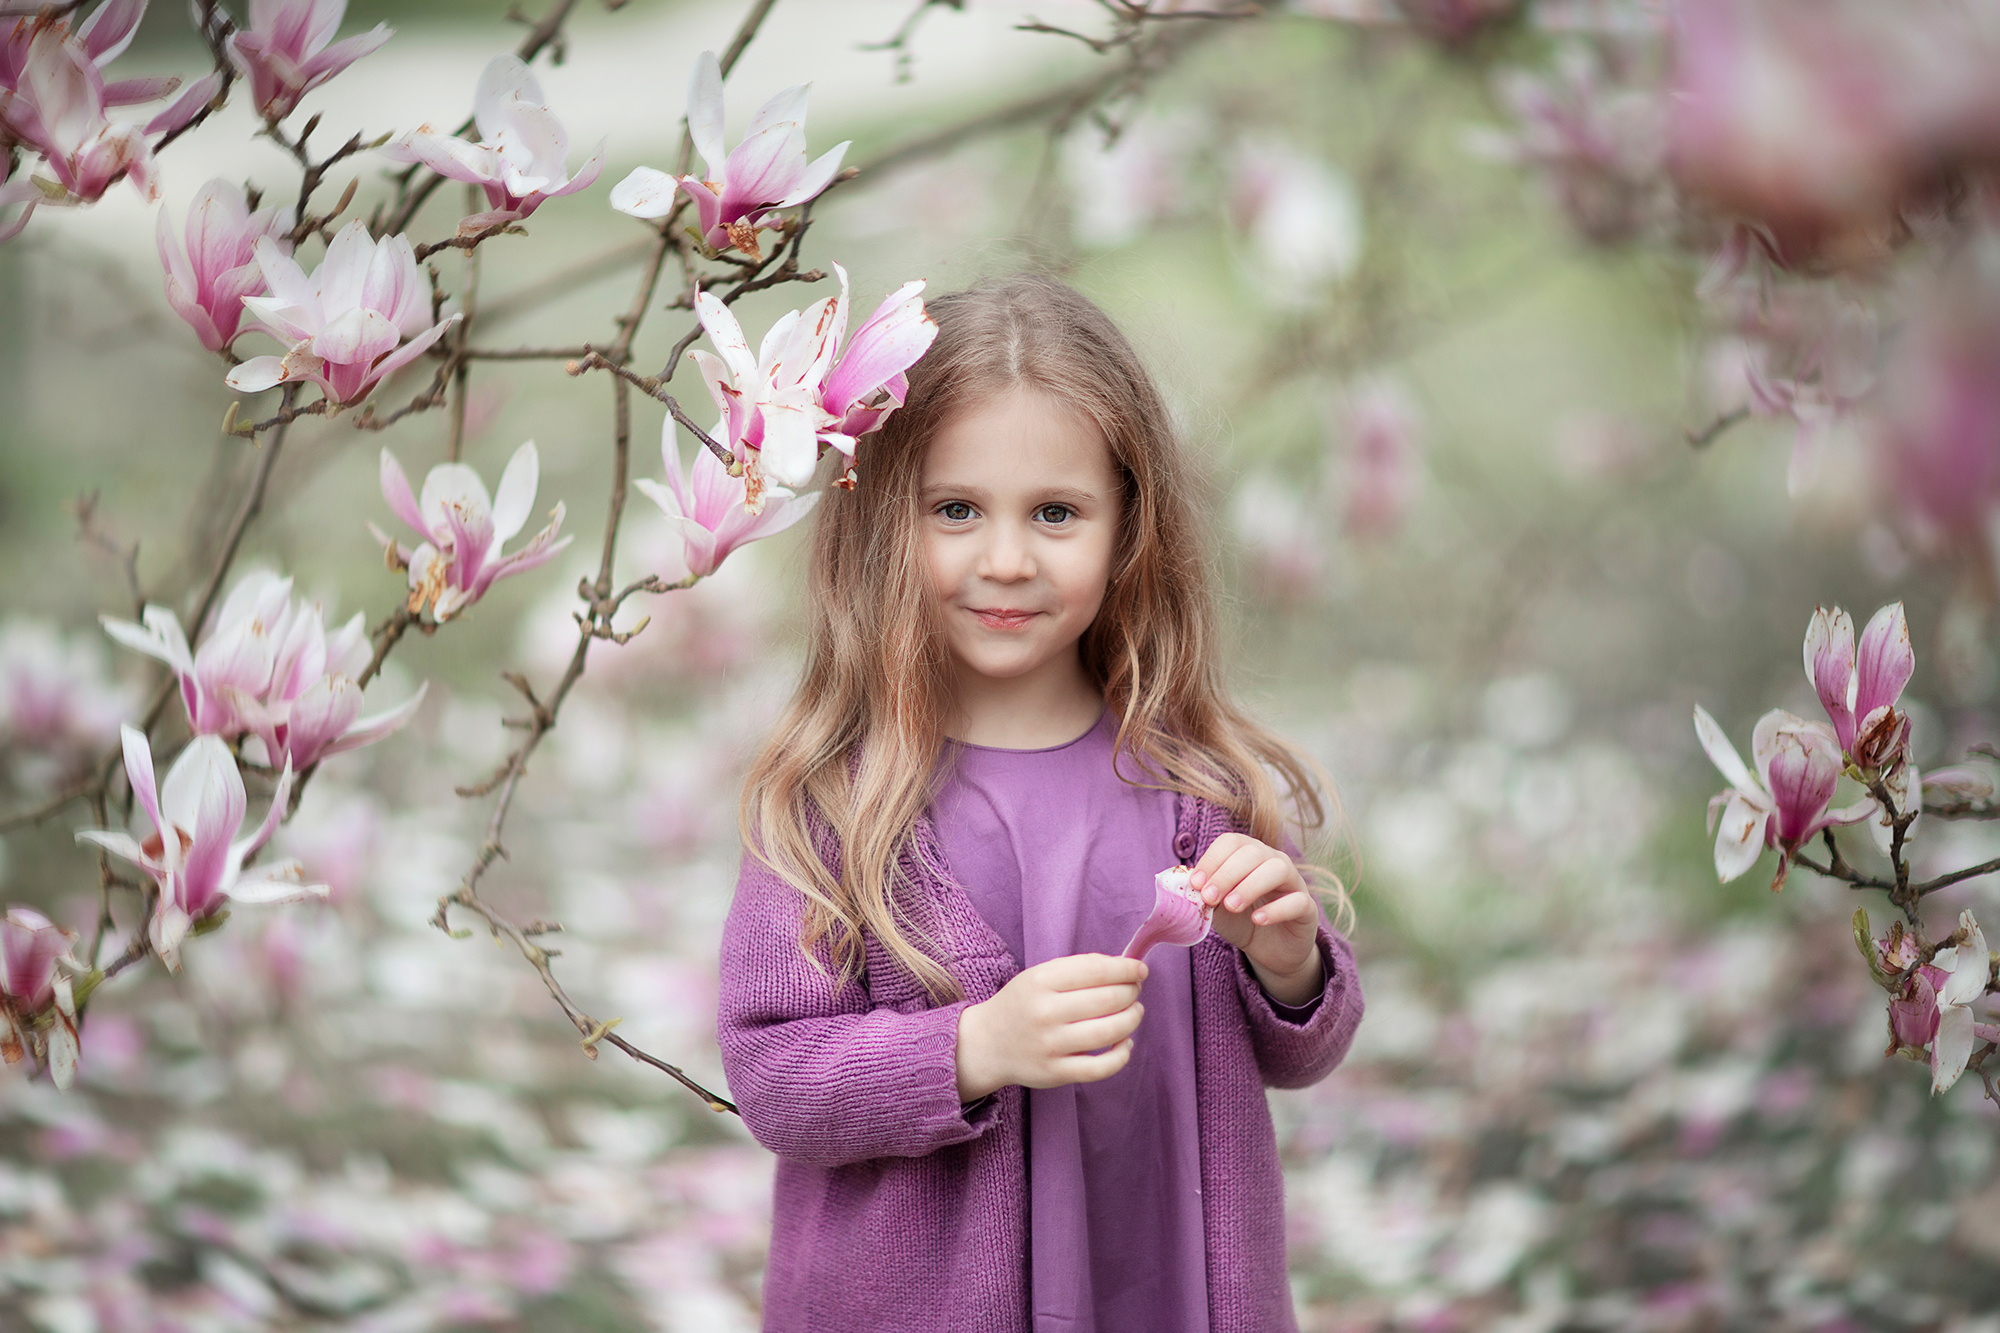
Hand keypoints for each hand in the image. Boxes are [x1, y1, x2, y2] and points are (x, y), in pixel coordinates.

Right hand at [955, 953, 1147, 1100]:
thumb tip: (1126, 966)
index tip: (1140, 969)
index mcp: (1041, 981)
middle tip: (1135, 991)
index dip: (1126, 969)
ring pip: (1109, 1032)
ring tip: (1134, 1012)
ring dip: (1132, 1019)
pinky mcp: (1055, 1073)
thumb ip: (1080, 969)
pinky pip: (1101, 1068)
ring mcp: (1050, 1045)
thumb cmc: (1023, 1004)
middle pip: (1107, 999)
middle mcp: (1045, 1012)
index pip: (1096, 970)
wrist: (987, 1043)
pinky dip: (1122, 1055)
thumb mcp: (1041, 976)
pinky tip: (1124, 1044)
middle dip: (1131, 992)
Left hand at [1190, 833, 1322, 1005]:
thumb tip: (1188, 885)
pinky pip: (1297, 901)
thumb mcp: (1216, 907)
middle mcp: (1273, 861)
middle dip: (1227, 873)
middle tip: (1209, 897)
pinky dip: (1275, 909)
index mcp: (1248, 854)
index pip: (1231, 842)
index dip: (1212, 859)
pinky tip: (1257, 920)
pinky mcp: (1307, 908)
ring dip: (1250, 886)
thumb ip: (1204, 894)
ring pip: (1278, 868)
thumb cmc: (1240, 920)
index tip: (1196, 884)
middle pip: (1253, 852)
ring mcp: (1294, 882)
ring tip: (1231, 906)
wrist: (1268, 949)